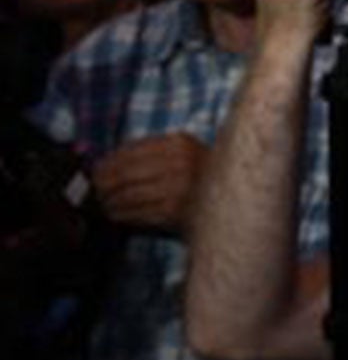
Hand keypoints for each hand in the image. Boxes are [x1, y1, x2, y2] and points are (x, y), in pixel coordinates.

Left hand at [92, 132, 208, 234]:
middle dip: (104, 183)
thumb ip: (151, 150)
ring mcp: (178, 189)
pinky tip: (117, 215)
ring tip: (104, 204)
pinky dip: (124, 215)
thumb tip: (107, 162)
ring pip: (129, 195)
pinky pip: (140, 213)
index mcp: (179, 144)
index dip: (107, 163)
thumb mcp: (184, 151)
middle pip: (125, 173)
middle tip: (95, 190)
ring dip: (111, 202)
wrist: (239, 200)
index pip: (129, 152)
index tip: (95, 171)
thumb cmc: (205, 175)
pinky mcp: (176, 212)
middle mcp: (179, 164)